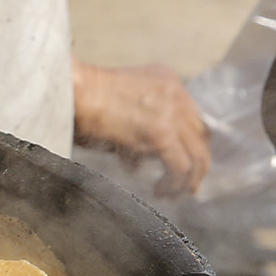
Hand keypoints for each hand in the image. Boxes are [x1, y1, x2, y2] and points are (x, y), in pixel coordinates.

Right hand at [72, 60, 211, 195]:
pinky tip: (159, 191)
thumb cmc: (81, 100)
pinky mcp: (161, 133)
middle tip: (187, 186)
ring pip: (198, 154)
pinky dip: (174, 183)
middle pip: (202, 136)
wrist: (73, 91)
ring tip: (171, 194)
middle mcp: (177, 95)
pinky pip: (180, 166)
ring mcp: (172, 114)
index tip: (183, 164)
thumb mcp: (118, 107)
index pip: (193, 118)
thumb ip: (135, 130)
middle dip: (197, 164)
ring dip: (188, 179)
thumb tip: (137, 164)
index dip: (191, 144)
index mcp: (167, 81)